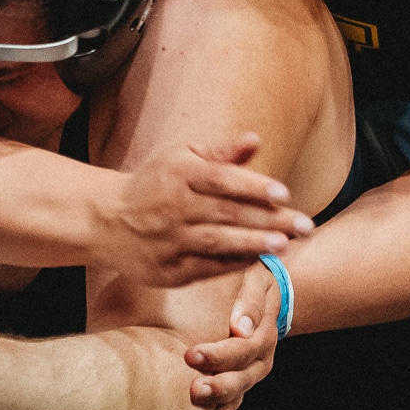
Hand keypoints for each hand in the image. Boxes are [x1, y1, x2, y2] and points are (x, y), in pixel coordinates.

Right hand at [96, 133, 313, 288]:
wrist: (104, 219)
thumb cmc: (154, 182)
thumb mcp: (181, 157)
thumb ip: (220, 153)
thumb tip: (255, 140)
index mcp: (179, 174)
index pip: (222, 179)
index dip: (255, 186)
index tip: (285, 194)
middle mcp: (173, 206)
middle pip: (227, 213)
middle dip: (269, 220)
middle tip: (304, 224)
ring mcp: (169, 240)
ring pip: (218, 242)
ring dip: (254, 244)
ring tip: (285, 245)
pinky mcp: (167, 269)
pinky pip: (206, 267)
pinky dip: (233, 264)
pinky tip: (257, 260)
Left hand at [183, 258, 283, 409]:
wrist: (263, 290)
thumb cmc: (252, 278)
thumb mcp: (255, 277)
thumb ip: (249, 300)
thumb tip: (241, 327)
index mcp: (264, 329)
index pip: (244, 346)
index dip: (220, 354)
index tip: (193, 355)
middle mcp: (261, 354)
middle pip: (242, 374)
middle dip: (218, 383)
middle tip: (194, 387)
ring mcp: (252, 370)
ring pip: (239, 392)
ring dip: (219, 403)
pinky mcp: (241, 380)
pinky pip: (234, 404)